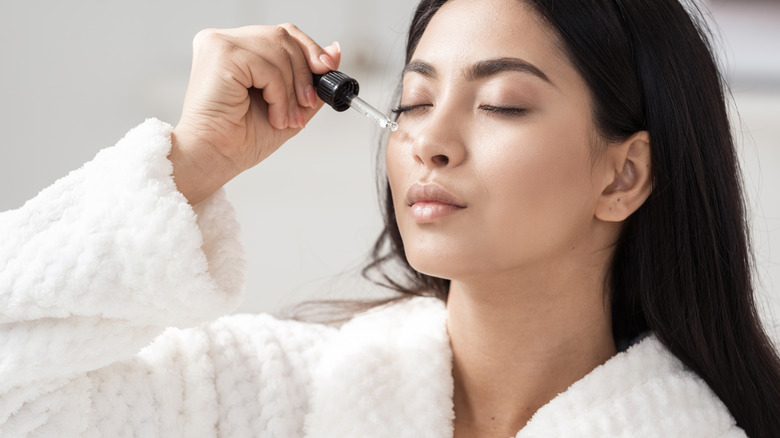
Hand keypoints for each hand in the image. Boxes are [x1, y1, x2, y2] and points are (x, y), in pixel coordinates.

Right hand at [169, 24, 340, 203]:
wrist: (215, 158)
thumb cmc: (241, 138)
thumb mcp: (289, 104)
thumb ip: (310, 78)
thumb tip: (334, 50)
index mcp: (237, 49)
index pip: (281, 33)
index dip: (308, 49)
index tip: (326, 69)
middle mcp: (224, 41)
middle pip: (283, 36)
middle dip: (304, 73)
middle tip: (307, 104)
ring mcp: (219, 44)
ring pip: (279, 50)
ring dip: (291, 91)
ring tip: (285, 118)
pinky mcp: (220, 54)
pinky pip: (268, 67)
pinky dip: (279, 95)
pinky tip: (274, 115)